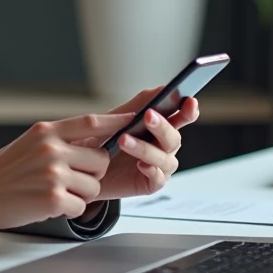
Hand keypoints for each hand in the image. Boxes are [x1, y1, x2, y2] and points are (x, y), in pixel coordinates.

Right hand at [0, 112, 135, 230]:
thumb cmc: (5, 171)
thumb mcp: (30, 143)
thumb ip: (58, 139)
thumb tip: (92, 138)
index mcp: (46, 131)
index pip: (90, 122)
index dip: (115, 121)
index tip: (133, 118)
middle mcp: (51, 149)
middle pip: (101, 159)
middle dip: (94, 173)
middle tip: (73, 179)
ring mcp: (53, 173)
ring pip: (94, 185)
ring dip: (81, 194)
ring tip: (57, 192)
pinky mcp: (53, 198)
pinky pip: (82, 205)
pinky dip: (70, 209)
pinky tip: (51, 205)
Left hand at [75, 86, 200, 201]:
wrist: (82, 165)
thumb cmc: (103, 139)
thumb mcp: (118, 116)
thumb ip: (141, 103)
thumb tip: (162, 89)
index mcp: (160, 127)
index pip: (182, 117)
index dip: (189, 110)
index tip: (190, 102)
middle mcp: (164, 146)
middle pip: (174, 137)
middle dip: (162, 127)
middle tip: (148, 116)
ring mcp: (159, 165)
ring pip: (166, 158)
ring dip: (146, 148)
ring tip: (124, 140)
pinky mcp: (149, 183)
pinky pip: (158, 178)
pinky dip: (151, 170)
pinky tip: (140, 164)